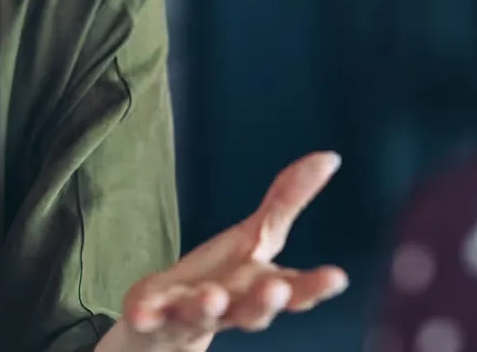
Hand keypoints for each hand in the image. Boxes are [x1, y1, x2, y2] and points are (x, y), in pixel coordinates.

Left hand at [114, 152, 347, 349]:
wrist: (169, 320)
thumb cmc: (224, 276)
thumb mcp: (256, 237)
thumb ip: (288, 201)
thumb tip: (330, 156)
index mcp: (259, 287)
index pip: (295, 290)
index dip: (315, 286)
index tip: (337, 277)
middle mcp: (232, 307)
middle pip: (253, 310)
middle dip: (264, 302)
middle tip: (275, 288)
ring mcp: (192, 314)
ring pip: (203, 315)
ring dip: (208, 307)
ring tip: (211, 297)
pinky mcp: (153, 315)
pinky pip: (149, 317)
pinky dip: (145, 315)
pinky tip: (139, 311)